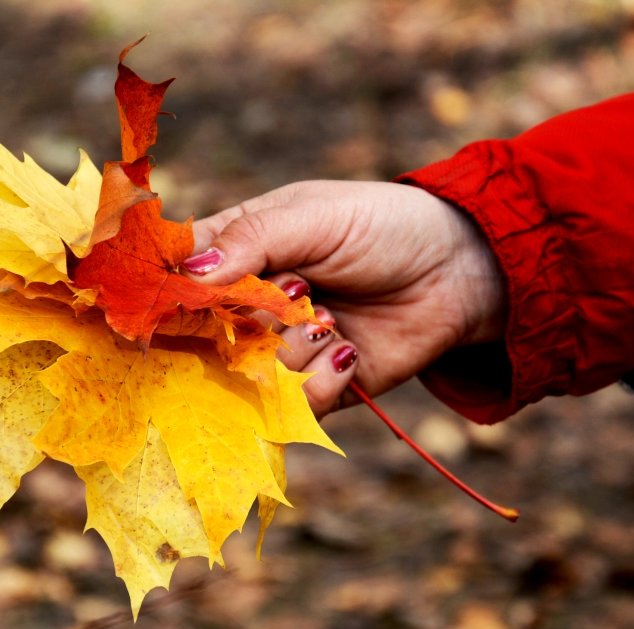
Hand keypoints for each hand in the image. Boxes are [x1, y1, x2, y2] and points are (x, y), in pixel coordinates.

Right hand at [188, 180, 505, 415]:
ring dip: (293, 346)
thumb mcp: (313, 217)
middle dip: (247, 322)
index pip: (181, 280)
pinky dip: (322, 380)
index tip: (186, 301)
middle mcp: (251, 307)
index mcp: (238, 253)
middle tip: (296, 289)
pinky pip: (293, 407)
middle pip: (207, 338)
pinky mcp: (316, 390)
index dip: (176, 295)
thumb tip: (189, 274)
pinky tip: (350, 349)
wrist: (458, 272)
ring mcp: (281, 351)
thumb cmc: (383, 227)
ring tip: (332, 314)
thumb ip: (251, 241)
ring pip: (250, 375)